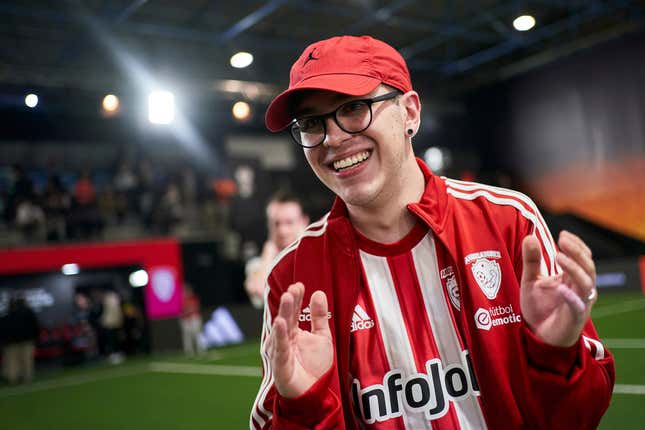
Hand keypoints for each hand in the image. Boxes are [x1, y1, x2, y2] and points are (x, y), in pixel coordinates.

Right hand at [267, 283, 332, 397]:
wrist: (314, 393)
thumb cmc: (315, 366)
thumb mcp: (322, 337)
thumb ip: (319, 316)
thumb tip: (318, 292)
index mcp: (293, 331)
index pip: (293, 311)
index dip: (296, 298)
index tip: (299, 285)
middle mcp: (285, 339)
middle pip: (286, 317)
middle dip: (289, 303)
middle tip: (292, 289)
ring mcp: (281, 350)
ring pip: (281, 329)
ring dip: (283, 313)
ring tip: (287, 298)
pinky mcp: (280, 364)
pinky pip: (280, 348)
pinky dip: (280, 335)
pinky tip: (280, 323)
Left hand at [520, 230, 596, 346]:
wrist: (538, 336)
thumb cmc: (539, 307)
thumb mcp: (531, 280)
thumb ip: (531, 260)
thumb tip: (530, 236)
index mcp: (573, 278)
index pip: (583, 257)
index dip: (576, 245)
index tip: (563, 234)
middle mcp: (580, 289)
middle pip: (588, 267)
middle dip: (577, 252)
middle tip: (562, 241)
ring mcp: (580, 303)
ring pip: (587, 283)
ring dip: (574, 269)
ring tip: (559, 257)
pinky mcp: (574, 319)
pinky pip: (578, 306)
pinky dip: (570, 296)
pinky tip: (558, 286)